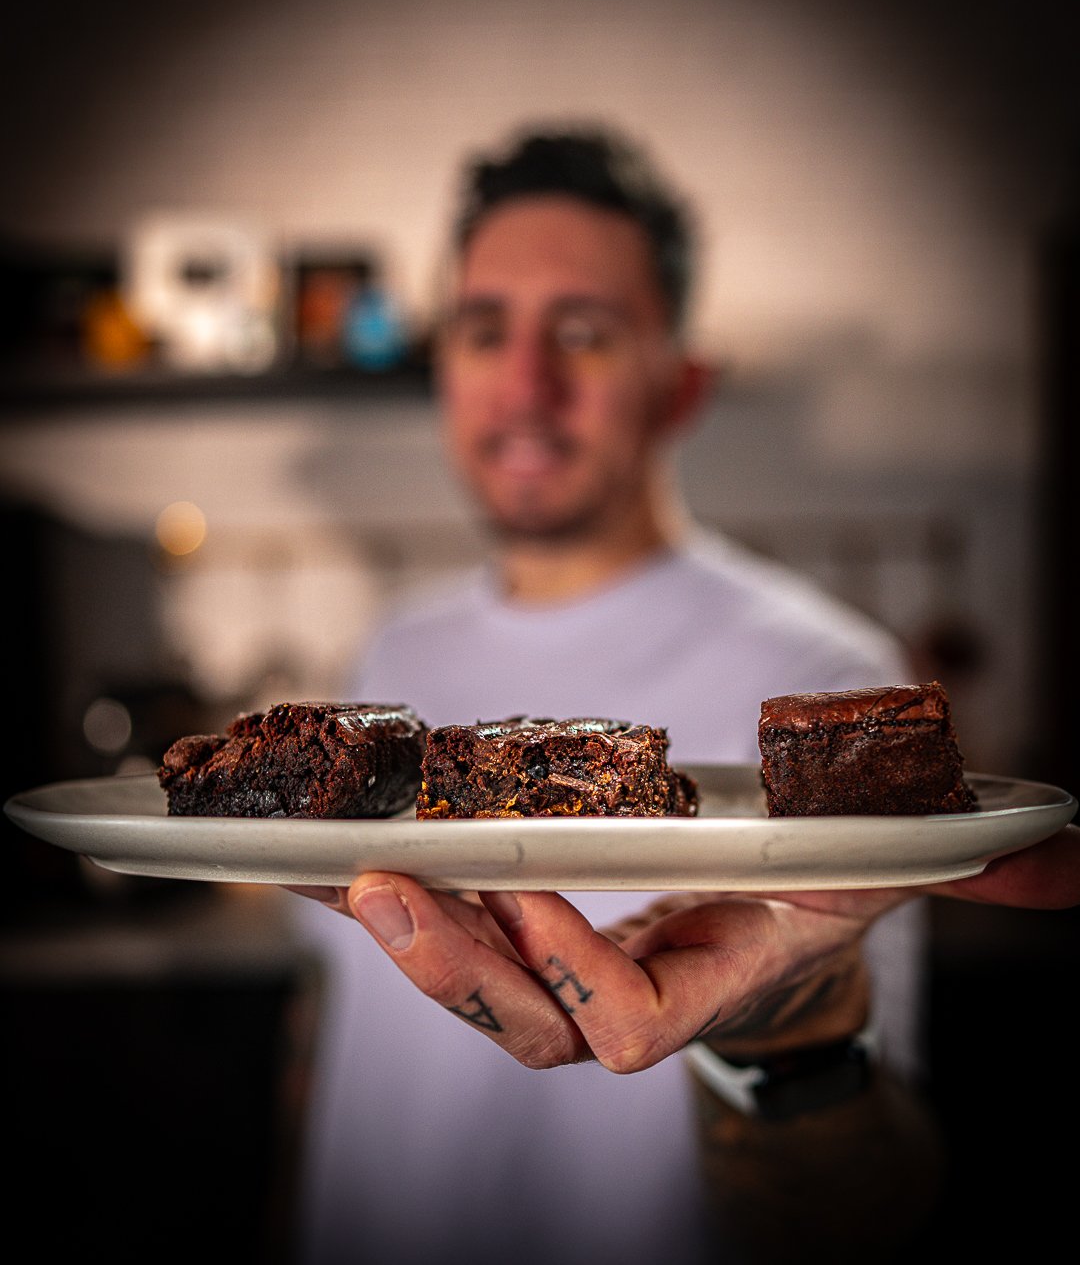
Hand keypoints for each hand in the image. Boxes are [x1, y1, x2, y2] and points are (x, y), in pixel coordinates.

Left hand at [288, 822, 1079, 1072]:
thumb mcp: (884, 864)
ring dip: (409, 935)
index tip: (532, 885)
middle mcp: (632, 990)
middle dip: (449, 967)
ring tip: (350, 872)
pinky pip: (464, 933)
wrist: (769, 917)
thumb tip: (1065, 861)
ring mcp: (577, 964)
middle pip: (524, 1024)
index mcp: (707, 980)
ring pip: (477, 990)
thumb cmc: (817, 889)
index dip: (577, 972)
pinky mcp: (537, 928)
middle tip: (381, 890)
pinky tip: (361, 857)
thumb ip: (965, 865)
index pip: (629, 1024)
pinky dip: (413, 899)